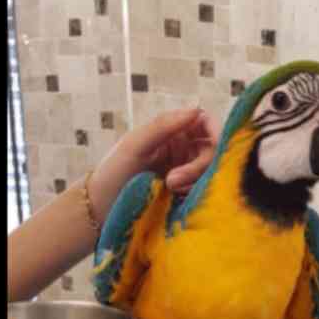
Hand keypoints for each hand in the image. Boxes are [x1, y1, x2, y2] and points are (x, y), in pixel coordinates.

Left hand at [87, 108, 218, 222]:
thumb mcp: (135, 145)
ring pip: (211, 172)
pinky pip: (205, 190)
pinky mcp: (187, 193)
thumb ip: (164, 126)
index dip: (217, 132)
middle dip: (199, 165)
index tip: (217, 146)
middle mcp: (184, 148)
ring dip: (195, 181)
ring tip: (169, 189)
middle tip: (173, 180)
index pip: (206, 123)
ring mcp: (187, 171)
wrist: (101, 209)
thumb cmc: (113, 173)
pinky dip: (195, 193)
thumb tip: (196, 110)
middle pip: (212, 150)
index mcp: (172, 130)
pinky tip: (176, 199)